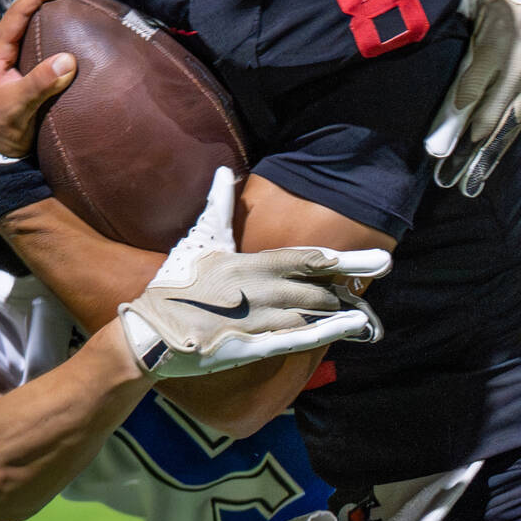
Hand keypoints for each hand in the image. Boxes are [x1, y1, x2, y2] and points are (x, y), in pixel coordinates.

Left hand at [0, 0, 76, 156]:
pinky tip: (68, 38)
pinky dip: (52, 37)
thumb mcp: (15, 107)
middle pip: (23, 15)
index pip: (16, 12)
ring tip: (76, 10)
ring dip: (51, 17)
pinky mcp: (18, 75)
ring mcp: (8, 64)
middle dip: (48, 0)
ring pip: (29, 30)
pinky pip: (35, 47)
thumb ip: (39, 83)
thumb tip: (68, 59)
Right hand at [118, 168, 389, 378]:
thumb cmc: (173, 284)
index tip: (375, 260)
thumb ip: (217, 208)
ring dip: (342, 314)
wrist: (146, 332)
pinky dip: (327, 333)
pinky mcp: (250, 347)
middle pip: (314, 290)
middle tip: (372, 284)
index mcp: (246, 263)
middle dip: (345, 289)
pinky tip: (350, 329)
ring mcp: (255, 320)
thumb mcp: (198, 240)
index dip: (339, 259)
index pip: (302, 259)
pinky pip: (297, 339)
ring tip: (370, 317)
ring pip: (310, 314)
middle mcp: (256, 290)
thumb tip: (222, 173)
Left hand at [425, 0, 520, 196]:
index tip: (439, 127)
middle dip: (467, 133)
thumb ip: (428, 12)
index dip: (460, 102)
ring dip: (489, 151)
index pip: (478, 72)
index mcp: (501, 26)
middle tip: (440, 161)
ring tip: (465, 181)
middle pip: (494, 100)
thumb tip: (390, 26)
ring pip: (513, 117)